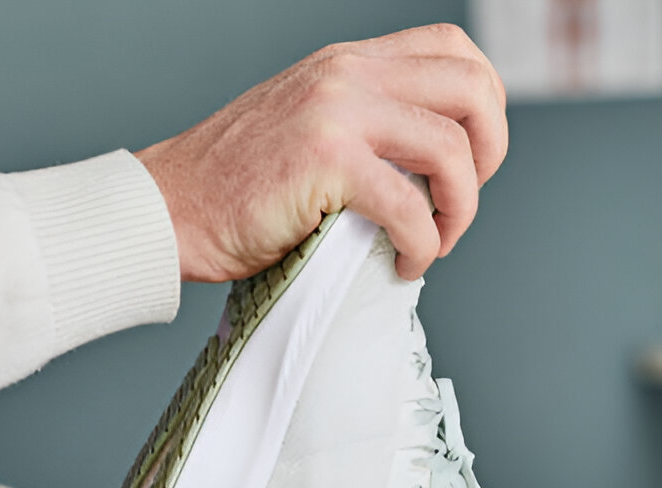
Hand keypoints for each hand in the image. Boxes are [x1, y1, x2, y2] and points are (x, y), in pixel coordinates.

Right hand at [135, 23, 507, 282]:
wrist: (170, 209)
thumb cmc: (234, 187)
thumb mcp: (309, 126)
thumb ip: (367, 125)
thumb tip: (433, 170)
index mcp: (348, 62)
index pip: (452, 50)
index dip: (484, 104)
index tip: (470, 158)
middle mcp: (348, 74)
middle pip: (471, 89)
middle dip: (491, 153)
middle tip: (462, 202)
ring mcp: (337, 113)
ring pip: (451, 148)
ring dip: (461, 209)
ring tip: (436, 241)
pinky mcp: (325, 163)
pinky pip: (410, 207)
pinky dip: (424, 245)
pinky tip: (407, 263)